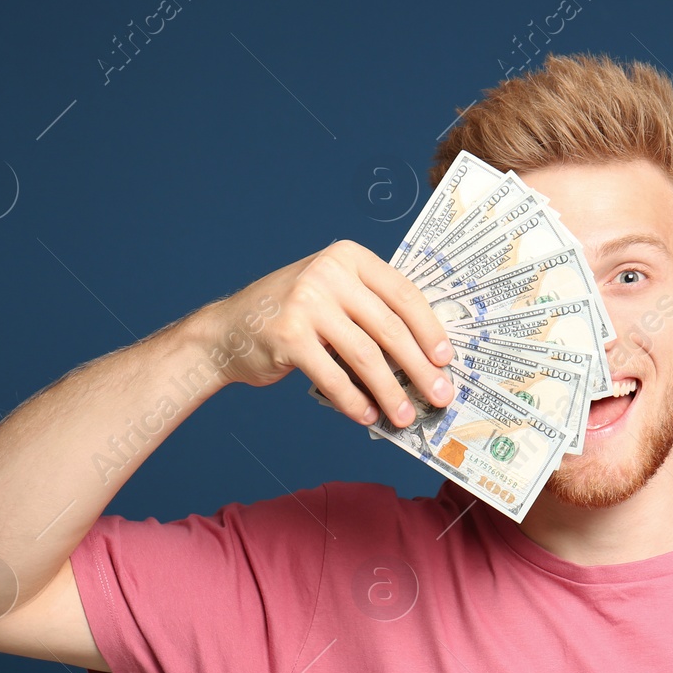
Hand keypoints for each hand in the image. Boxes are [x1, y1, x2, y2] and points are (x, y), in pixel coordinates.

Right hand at [207, 240, 454, 426]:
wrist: (227, 329)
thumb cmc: (294, 316)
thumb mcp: (333, 294)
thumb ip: (372, 310)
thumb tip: (426, 354)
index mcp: (348, 257)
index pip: (403, 294)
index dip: (429, 330)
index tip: (445, 359)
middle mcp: (328, 273)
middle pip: (390, 328)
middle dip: (420, 368)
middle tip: (440, 395)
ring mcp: (306, 303)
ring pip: (366, 357)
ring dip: (391, 392)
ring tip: (405, 415)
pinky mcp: (288, 336)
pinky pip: (334, 378)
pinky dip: (355, 402)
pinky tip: (368, 415)